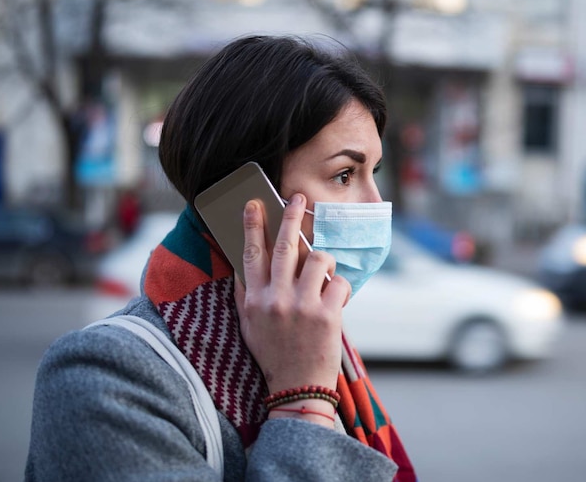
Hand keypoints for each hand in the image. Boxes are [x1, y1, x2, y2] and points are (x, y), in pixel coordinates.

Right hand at [234, 194, 350, 398]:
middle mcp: (275, 299)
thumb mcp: (250, 325)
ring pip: (318, 259)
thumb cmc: (274, 354)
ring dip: (325, 260)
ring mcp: (302, 306)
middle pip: (285, 247)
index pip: (251, 254)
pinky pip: (339, 282)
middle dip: (291, 216)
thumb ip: (246, 294)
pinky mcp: (327, 315)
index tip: (254, 204)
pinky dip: (341, 286)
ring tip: (325, 272)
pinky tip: (337, 300)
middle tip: (297, 197)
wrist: (297, 389)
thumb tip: (243, 263)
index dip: (252, 226)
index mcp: (254, 300)